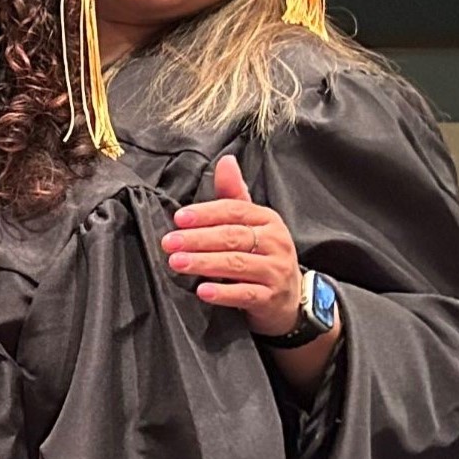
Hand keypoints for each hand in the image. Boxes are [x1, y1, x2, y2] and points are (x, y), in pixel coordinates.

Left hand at [161, 154, 302, 337]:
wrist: (289, 296)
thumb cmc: (262, 253)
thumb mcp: (251, 223)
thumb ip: (233, 195)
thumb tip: (225, 161)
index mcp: (266, 219)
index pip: (234, 211)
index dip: (206, 213)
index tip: (178, 218)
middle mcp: (275, 242)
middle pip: (233, 237)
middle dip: (198, 239)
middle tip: (169, 242)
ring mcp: (275, 271)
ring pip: (237, 264)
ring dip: (204, 263)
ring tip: (177, 263)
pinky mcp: (271, 297)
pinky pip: (245, 294)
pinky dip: (223, 292)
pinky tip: (202, 291)